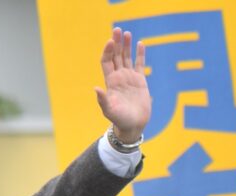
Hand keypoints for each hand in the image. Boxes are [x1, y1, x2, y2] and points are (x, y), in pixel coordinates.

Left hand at [95, 27, 150, 142]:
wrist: (133, 126)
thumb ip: (103, 100)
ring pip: (127, 57)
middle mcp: (119, 77)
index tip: (110, 42)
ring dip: (126, 45)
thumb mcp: (109, 111)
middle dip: (116, 43)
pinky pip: (140, 64)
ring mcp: (129, 78)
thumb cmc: (120, 120)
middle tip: (117, 30)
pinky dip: (140, 54)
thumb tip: (96, 88)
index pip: (106, 61)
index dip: (107, 51)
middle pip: (116, 56)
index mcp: (110, 82)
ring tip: (127, 33)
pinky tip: (140, 44)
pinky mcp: (140, 81)